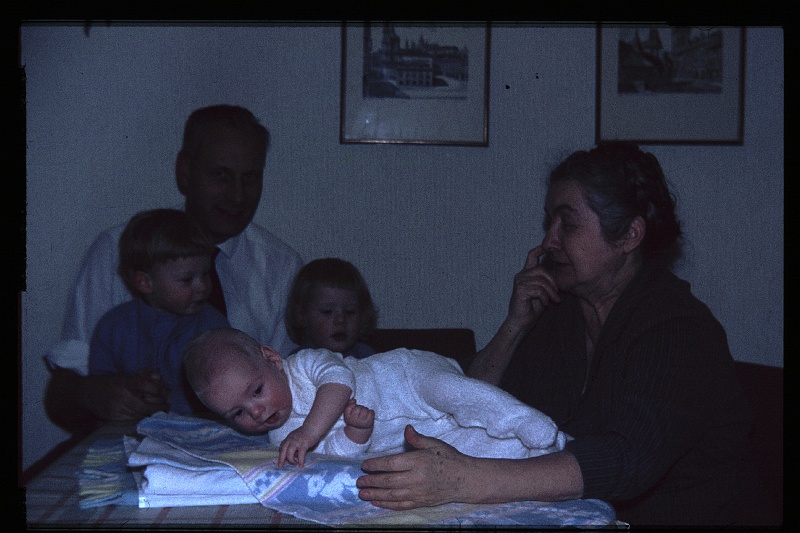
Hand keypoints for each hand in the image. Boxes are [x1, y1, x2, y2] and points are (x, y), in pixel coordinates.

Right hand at [81, 369, 169, 421]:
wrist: (84, 392)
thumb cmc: (107, 382)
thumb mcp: (124, 375)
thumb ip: (142, 376)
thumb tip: (159, 377)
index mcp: (125, 381)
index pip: (147, 386)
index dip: (159, 391)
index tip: (166, 393)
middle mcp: (122, 395)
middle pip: (145, 405)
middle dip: (159, 407)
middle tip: (167, 406)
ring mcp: (117, 408)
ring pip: (140, 414)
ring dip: (152, 414)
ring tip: (161, 412)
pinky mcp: (113, 417)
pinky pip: (131, 419)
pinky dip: (141, 418)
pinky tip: (148, 416)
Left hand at [279, 426, 317, 466]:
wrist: (313, 427)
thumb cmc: (306, 432)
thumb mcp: (296, 436)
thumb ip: (294, 444)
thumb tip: (294, 454)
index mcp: (289, 438)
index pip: (282, 446)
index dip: (281, 453)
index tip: (282, 458)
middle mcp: (291, 440)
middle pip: (283, 450)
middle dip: (281, 459)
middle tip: (281, 466)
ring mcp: (296, 442)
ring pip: (289, 453)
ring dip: (291, 460)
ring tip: (294, 463)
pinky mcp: (303, 445)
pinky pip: (300, 455)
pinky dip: (300, 461)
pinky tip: (301, 465)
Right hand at [343, 398, 373, 429]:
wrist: (359, 432)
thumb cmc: (354, 419)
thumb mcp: (348, 413)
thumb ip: (349, 404)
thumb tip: (354, 400)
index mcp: (347, 418)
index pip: (350, 406)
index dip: (353, 406)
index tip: (354, 409)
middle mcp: (354, 420)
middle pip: (358, 407)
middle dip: (360, 407)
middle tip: (360, 412)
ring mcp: (361, 422)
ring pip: (365, 409)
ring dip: (366, 409)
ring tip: (364, 414)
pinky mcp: (369, 423)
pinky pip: (371, 412)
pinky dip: (371, 412)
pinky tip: (369, 415)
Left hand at [357, 425, 474, 509]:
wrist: (465, 480)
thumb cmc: (449, 459)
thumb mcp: (434, 444)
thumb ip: (418, 439)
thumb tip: (406, 429)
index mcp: (418, 461)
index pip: (391, 464)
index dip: (376, 465)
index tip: (364, 465)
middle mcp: (417, 479)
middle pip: (388, 481)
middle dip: (371, 482)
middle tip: (359, 481)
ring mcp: (418, 493)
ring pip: (392, 495)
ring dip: (375, 495)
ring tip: (362, 494)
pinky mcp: (421, 502)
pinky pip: (400, 505)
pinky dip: (387, 505)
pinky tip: (377, 503)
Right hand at [507, 246, 559, 328]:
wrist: (521, 322)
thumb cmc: (532, 308)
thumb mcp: (542, 291)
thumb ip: (546, 281)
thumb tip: (558, 272)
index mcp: (526, 274)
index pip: (531, 256)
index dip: (540, 249)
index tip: (547, 246)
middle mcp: (521, 276)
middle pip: (542, 270)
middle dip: (553, 282)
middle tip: (557, 294)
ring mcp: (519, 282)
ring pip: (542, 281)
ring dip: (550, 293)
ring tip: (553, 301)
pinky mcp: (520, 290)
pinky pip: (539, 290)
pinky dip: (545, 298)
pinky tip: (544, 304)